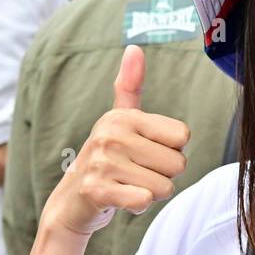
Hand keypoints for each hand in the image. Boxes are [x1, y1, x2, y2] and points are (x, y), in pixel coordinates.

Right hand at [41, 46, 189, 236]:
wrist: (72, 202)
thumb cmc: (107, 160)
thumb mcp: (118, 121)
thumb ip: (130, 87)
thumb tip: (134, 47)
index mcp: (123, 117)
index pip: (182, 136)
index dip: (170, 151)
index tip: (145, 154)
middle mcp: (111, 134)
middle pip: (177, 164)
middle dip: (162, 176)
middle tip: (134, 174)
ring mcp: (102, 163)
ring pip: (164, 187)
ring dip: (150, 193)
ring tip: (126, 186)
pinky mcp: (97, 191)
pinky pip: (144, 200)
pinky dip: (138, 206)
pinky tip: (120, 199)